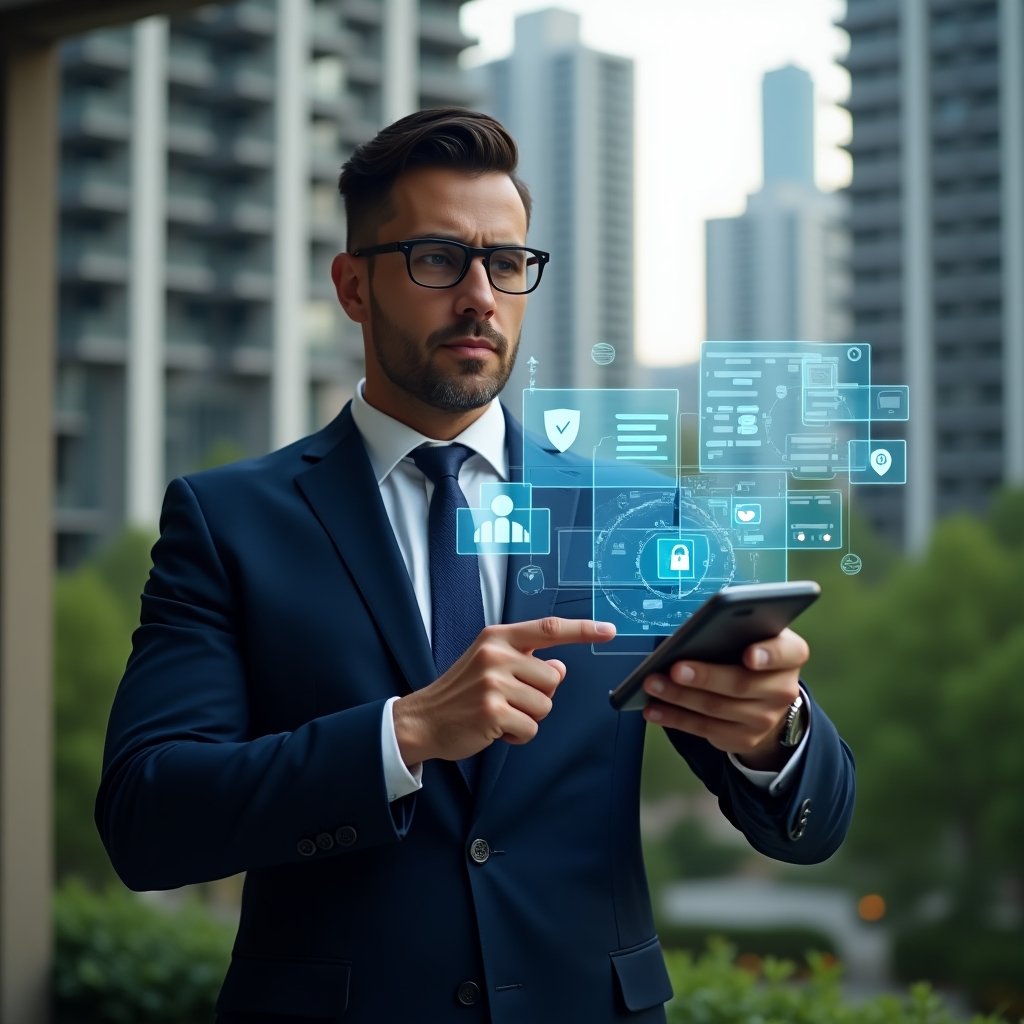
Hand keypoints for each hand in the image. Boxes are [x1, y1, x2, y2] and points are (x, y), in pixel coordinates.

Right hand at [393, 617, 616, 765]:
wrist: (423, 719)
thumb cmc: (462, 692)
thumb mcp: (491, 664)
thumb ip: (526, 661)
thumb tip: (559, 668)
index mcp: (498, 638)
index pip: (548, 629)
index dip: (582, 629)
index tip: (609, 630)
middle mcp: (496, 655)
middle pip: (552, 678)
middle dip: (537, 696)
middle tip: (506, 699)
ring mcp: (493, 683)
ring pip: (544, 705)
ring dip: (527, 717)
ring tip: (499, 714)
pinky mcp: (492, 712)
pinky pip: (530, 728)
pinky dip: (517, 735)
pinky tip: (495, 729)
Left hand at [641, 628, 808, 770]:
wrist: (765, 698)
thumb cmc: (748, 652)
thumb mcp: (751, 634)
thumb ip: (734, 629)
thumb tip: (692, 632)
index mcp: (790, 654)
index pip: (787, 652)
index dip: (769, 654)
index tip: (749, 655)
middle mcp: (783, 689)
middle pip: (741, 684)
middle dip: (705, 676)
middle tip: (675, 668)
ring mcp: (765, 718)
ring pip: (717, 708)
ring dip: (679, 697)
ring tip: (653, 684)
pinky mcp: (743, 738)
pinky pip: (704, 729)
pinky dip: (674, 718)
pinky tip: (653, 709)